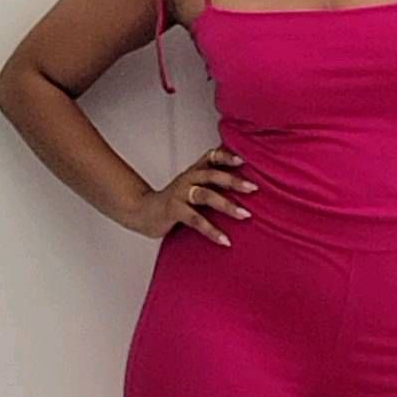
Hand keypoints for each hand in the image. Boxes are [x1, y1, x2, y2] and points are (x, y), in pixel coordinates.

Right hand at [123, 146, 258, 243]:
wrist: (142, 212)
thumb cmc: (173, 202)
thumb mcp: (192, 187)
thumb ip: (212, 185)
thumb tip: (243, 187)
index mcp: (194, 171)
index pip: (212, 157)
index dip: (227, 156)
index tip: (244, 160)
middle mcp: (187, 179)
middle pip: (212, 175)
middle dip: (234, 181)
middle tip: (253, 188)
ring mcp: (179, 194)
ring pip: (206, 196)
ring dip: (227, 205)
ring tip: (245, 215)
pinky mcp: (173, 210)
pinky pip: (196, 220)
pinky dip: (212, 231)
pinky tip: (225, 240)